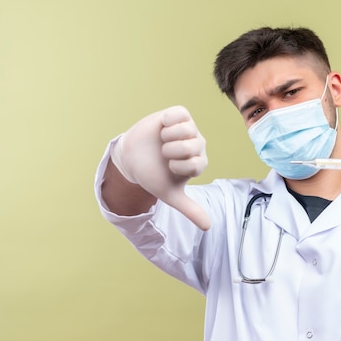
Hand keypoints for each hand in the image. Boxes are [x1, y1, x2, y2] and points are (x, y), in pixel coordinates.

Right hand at [111, 106, 210, 229]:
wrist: (132, 158)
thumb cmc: (153, 176)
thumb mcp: (170, 195)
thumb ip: (190, 210)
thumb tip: (208, 228)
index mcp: (199, 163)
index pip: (196, 164)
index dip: (178, 167)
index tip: (170, 168)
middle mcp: (198, 145)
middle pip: (192, 146)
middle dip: (172, 152)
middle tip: (164, 154)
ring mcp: (189, 129)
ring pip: (187, 129)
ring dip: (168, 136)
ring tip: (162, 140)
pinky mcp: (178, 115)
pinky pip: (180, 113)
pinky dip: (168, 120)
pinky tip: (162, 127)